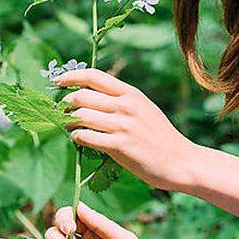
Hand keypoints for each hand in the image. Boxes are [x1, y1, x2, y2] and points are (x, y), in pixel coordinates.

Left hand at [54, 68, 194, 190]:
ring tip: (70, 127)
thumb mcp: (144, 109)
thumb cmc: (161, 137)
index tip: (57, 81)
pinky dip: (77, 137)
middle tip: (62, 112)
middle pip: (81, 96)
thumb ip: (121, 101)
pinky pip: (86, 137)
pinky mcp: (119, 146)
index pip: (93, 76)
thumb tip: (90, 97)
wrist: (181, 161)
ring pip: (81, 116)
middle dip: (65, 104)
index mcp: (131, 93)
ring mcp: (123, 126)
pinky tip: (79, 140)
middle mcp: (126, 106)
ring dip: (69, 122)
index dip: (71, 76)